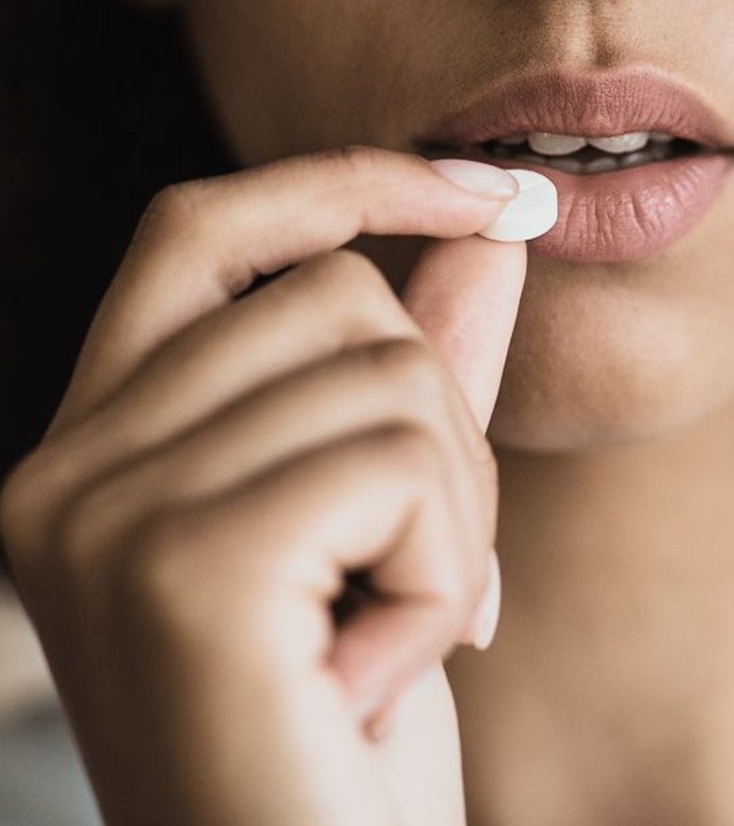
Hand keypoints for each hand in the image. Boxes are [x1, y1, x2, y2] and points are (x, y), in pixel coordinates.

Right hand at [0, 145, 526, 825]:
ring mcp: (106, 514)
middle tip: (421, 571)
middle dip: (442, 425)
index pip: (206, 228)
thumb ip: (428, 359)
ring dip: (452, 515)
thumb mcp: (395, 516)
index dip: (346, 183)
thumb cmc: (348, 728)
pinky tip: (388, 671)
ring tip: (392, 634)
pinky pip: (402, 465)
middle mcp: (66, 467)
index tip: (489, 192)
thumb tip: (488, 228)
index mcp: (99, 443)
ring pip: (391, 373)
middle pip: (339, 296)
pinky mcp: (185, 568)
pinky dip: (448, 572)